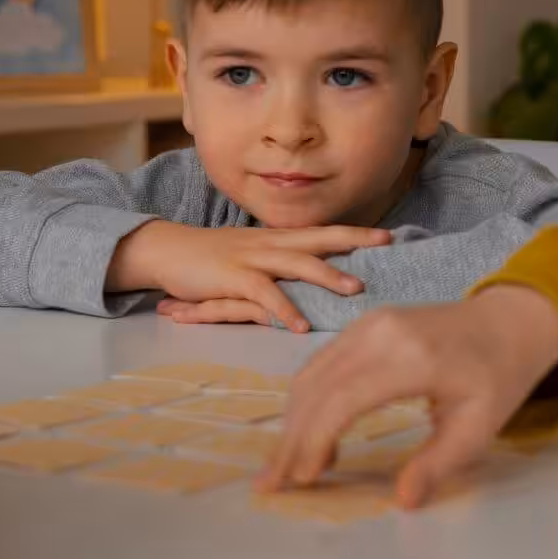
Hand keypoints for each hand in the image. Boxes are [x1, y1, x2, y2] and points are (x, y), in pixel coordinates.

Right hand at [111, 221, 391, 332]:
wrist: (167, 251)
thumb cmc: (212, 259)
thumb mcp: (252, 256)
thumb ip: (280, 265)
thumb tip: (311, 275)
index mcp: (277, 239)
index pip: (323, 232)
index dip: (355, 232)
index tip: (389, 235)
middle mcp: (270, 243)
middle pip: (319, 238)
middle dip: (355, 239)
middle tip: (388, 243)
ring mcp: (252, 259)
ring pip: (297, 264)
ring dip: (328, 275)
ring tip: (357, 290)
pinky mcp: (233, 278)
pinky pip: (264, 295)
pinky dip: (284, 310)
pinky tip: (301, 326)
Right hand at [257, 284, 557, 507]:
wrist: (508, 321)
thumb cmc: (496, 378)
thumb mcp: (478, 427)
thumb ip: (438, 463)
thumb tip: (403, 501)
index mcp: (410, 358)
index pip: (342, 400)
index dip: (315, 441)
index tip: (304, 479)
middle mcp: (380, 333)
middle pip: (316, 388)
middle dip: (291, 439)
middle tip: (272, 484)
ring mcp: (368, 324)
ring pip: (311, 375)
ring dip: (294, 422)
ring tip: (289, 468)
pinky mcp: (364, 326)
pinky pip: (323, 364)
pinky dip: (310, 402)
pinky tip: (316, 438)